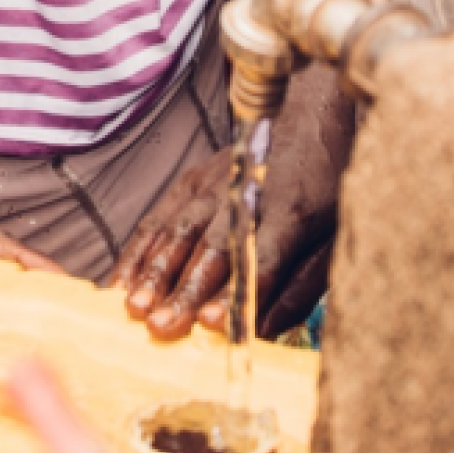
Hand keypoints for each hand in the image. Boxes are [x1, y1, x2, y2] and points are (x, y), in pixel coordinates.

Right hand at [112, 64, 355, 340]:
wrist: (308, 117)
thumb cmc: (325, 190)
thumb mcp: (332, 240)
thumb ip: (298, 290)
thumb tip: (261, 335)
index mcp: (292, 214)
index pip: (259, 259)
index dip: (235, 293)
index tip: (210, 324)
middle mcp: (245, 195)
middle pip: (212, 248)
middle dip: (184, 289)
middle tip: (161, 326)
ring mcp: (212, 184)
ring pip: (178, 231)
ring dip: (154, 271)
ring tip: (134, 307)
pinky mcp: (190, 179)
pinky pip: (157, 218)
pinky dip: (138, 251)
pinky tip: (121, 282)